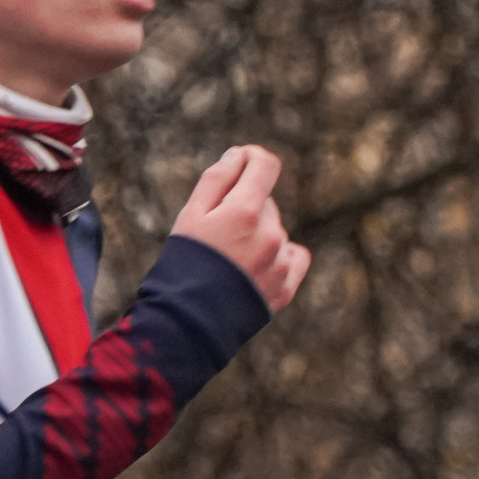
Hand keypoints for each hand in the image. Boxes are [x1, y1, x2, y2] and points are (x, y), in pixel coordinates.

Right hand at [171, 144, 310, 311]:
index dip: (251, 159)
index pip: (265, 165)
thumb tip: (240, 155)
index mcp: (245, 211)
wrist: (189, 323)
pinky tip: (254, 269)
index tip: (238, 165)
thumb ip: (218, 179)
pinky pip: (294, 257)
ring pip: (274, 230)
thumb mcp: (190, 215)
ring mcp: (281, 262)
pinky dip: (278, 256)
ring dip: (257, 235)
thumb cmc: (184, 263)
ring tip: (228, 261)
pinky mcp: (286, 287)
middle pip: (263, 202)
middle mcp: (270, 234)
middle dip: (243, 207)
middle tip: (215, 235)